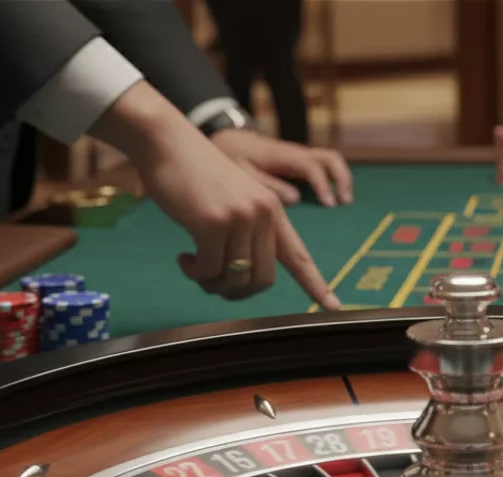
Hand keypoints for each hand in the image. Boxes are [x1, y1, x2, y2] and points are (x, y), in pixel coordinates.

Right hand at [90, 83, 339, 309]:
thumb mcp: (235, 203)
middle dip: (237, 292)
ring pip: (234, 279)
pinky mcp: (213, 223)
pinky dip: (195, 273)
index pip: (299, 256)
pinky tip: (184, 258)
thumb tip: (243, 278)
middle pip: (262, 281)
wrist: (169, 144)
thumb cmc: (196, 178)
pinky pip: (208, 271)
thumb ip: (247, 234)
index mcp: (273, 212)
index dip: (316, 284)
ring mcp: (240, 218)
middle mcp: (264, 215)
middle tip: (213, 284)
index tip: (334, 306)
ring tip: (194, 267)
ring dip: (211, 283)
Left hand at [211, 129, 353, 207]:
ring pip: (331, 160)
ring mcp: (301, 156)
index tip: (328, 205)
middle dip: (342, 179)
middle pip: (330, 158)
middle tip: (344, 203)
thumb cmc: (234, 157)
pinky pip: (324, 166)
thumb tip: (295, 199)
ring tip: (344, 203)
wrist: (231, 140)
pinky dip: (333, 180)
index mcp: (283, 156)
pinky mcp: (301, 162)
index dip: (323, 185)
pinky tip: (332, 199)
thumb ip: (268, 185)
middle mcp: (297, 153)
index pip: (311, 167)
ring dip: (342, 179)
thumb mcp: (242, 172)